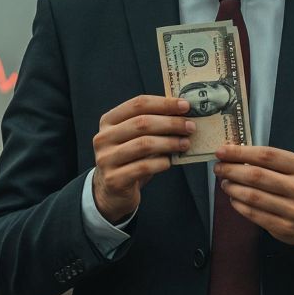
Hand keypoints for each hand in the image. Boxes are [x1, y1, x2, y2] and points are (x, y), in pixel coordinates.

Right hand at [92, 95, 194, 222]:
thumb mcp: (135, 138)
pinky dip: (161, 162)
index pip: (138, 104)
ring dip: (169, 142)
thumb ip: (153, 124)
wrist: (112, 190)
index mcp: (109, 121)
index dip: (164, 103)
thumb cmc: (129, 159)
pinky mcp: (114, 179)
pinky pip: (143, 167)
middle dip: (171, 123)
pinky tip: (169, 162)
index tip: (185, 106)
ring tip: (185, 143)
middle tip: (189, 127)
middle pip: (142, 123)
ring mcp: (106, 159)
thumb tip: (183, 114)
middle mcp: (103, 138)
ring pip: (144, 144)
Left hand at [213, 144, 293, 247]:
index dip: (241, 153)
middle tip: (219, 168)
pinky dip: (239, 205)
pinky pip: (255, 215)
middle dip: (232, 170)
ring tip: (225, 183)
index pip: (267, 156)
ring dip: (233, 188)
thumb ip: (275, 162)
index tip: (223, 151)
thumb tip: (238, 155)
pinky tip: (234, 199)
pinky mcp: (285, 228)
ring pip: (253, 197)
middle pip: (257, 176)